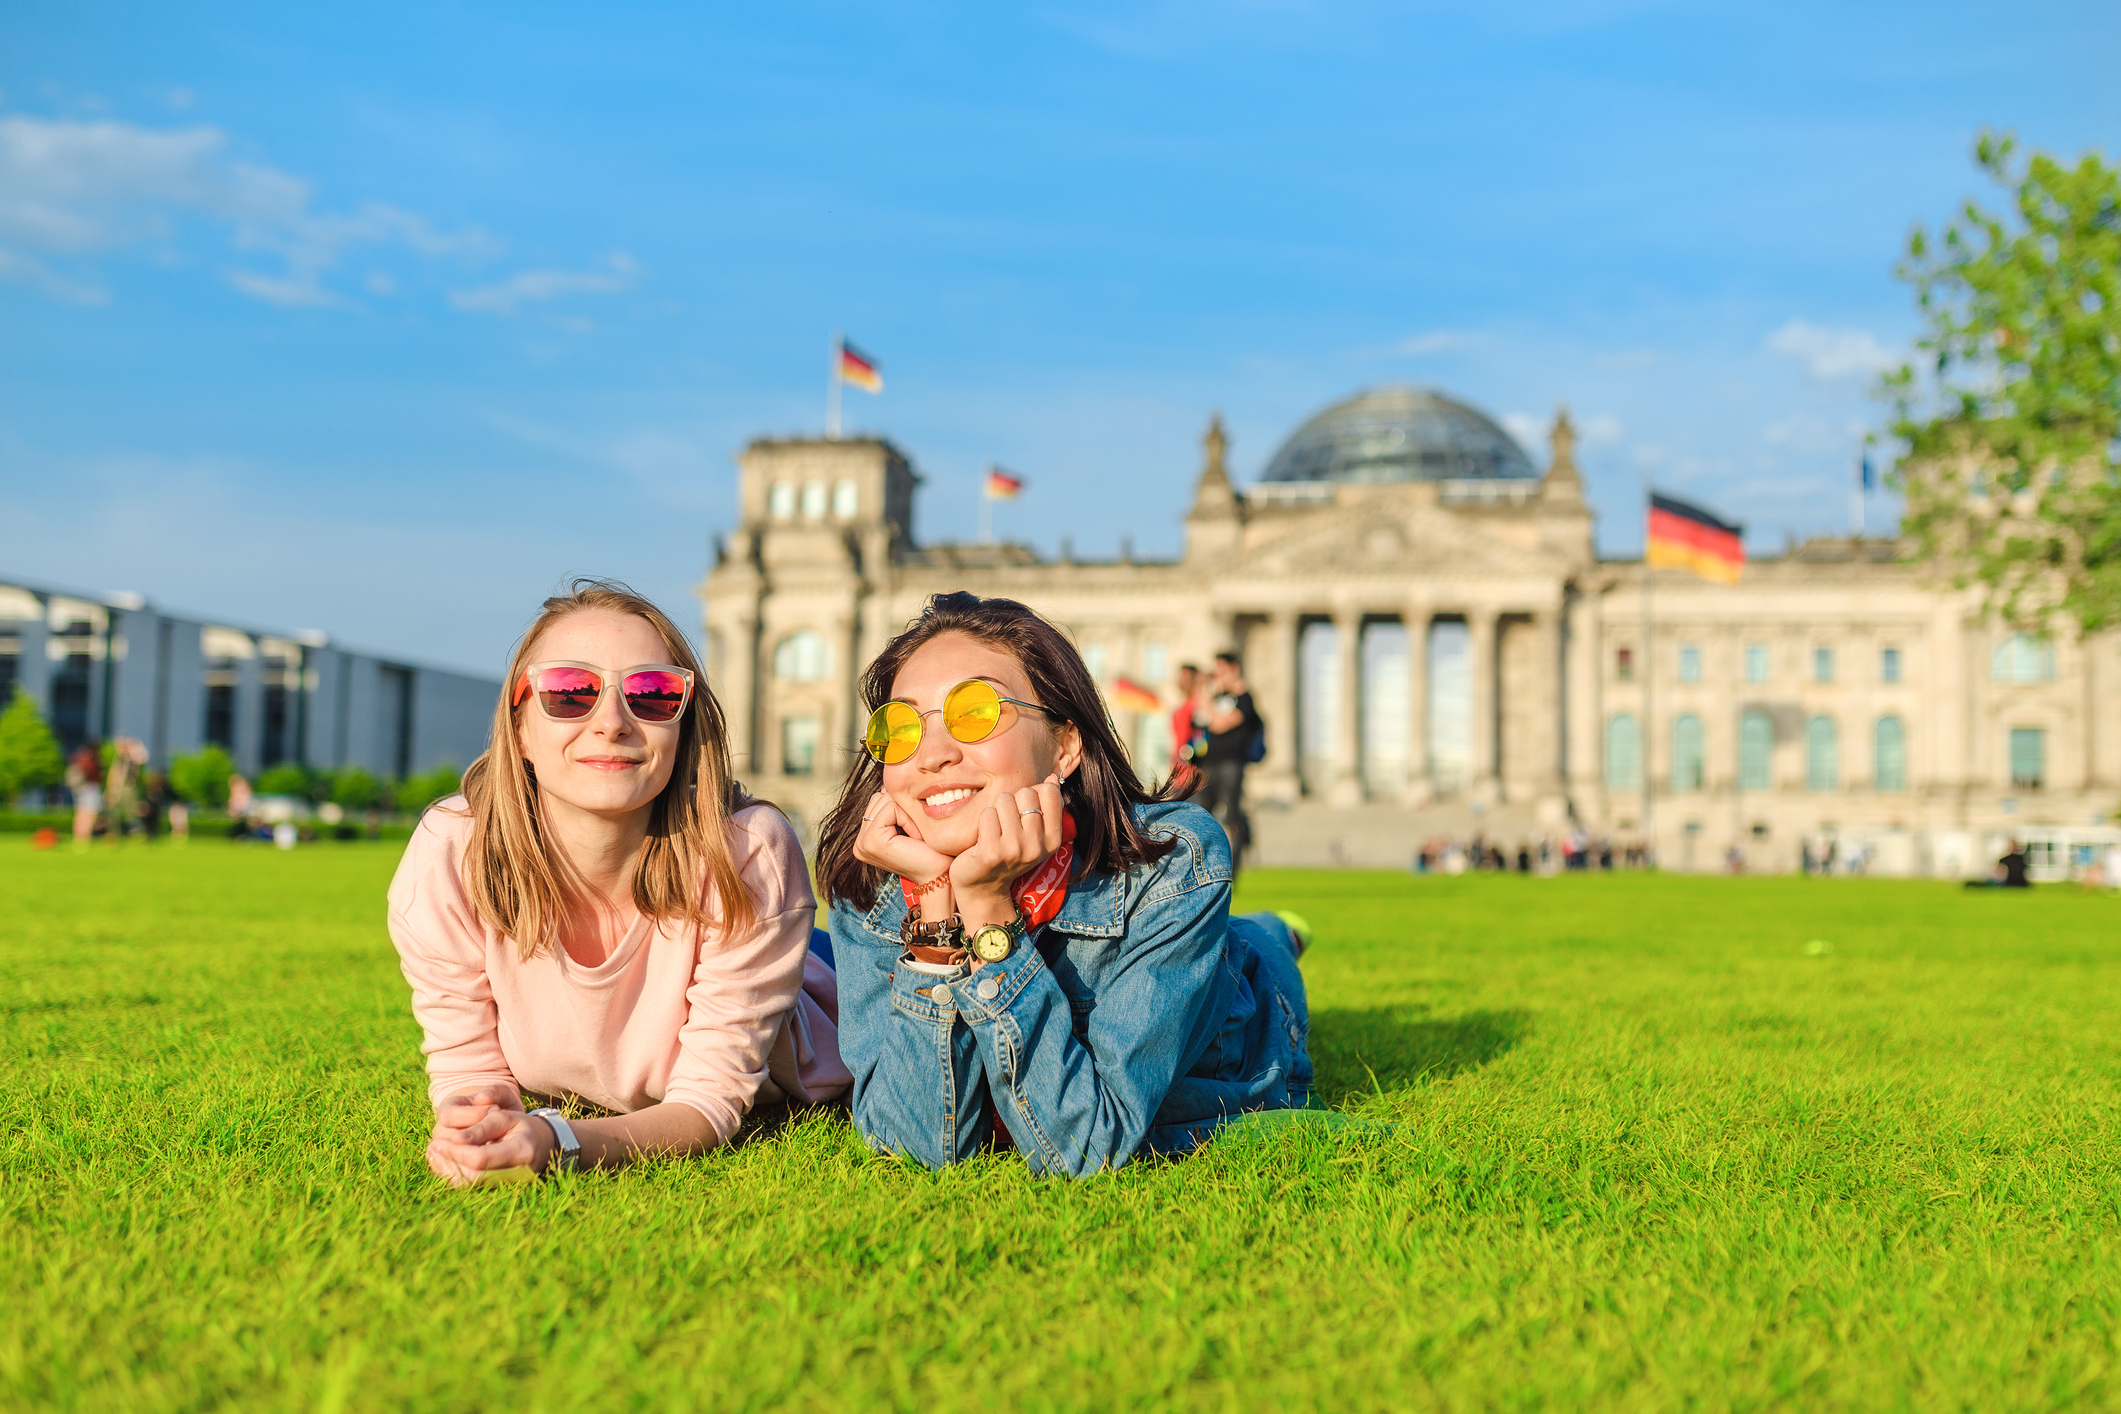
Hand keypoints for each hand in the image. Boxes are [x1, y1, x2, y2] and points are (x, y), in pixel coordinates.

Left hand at [426, 1084, 553, 1186]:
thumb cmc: (522, 1126)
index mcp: (521, 1151)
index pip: (480, 1158)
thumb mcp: (506, 1116)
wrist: (540, 1145)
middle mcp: (516, 1173)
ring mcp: (507, 1184)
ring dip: (447, 1170)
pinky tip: (441, 1161)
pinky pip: (470, 1186)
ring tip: (433, 1153)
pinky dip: (452, 1175)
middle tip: (433, 1146)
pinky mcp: (496, 1187)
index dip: (457, 1152)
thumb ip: (481, 1127)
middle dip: (449, 1161)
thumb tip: (454, 1139)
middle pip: (473, 1175)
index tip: (439, 1141)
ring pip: (469, 1185)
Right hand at [851, 790, 952, 892]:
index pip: (879, 799)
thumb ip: (896, 806)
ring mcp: (862, 843)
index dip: (902, 807)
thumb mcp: (910, 823)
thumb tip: (889, 781)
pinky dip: (907, 818)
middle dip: (902, 808)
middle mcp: (859, 842)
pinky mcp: (871, 842)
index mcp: (866, 838)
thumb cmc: (932, 851)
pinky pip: (890, 809)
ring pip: (884, 800)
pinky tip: (915, 837)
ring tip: (915, 835)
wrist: (940, 876)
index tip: (914, 831)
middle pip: (879, 797)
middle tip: (916, 833)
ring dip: (906, 813)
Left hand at [950, 774, 1065, 929]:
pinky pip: (987, 813)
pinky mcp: (992, 852)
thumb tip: (1053, 779)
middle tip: (1006, 824)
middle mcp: (1037, 846)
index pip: (1050, 792)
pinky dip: (982, 821)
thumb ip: (1046, 807)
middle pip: (1026, 792)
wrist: (983, 889)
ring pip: (1004, 799)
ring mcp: (1015, 849)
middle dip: (1013, 801)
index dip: (1033, 794)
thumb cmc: (1008, 855)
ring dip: (996, 810)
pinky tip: (983, 839)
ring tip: (995, 831)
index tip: (1025, 812)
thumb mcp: (1034, 835)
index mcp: (1053, 840)